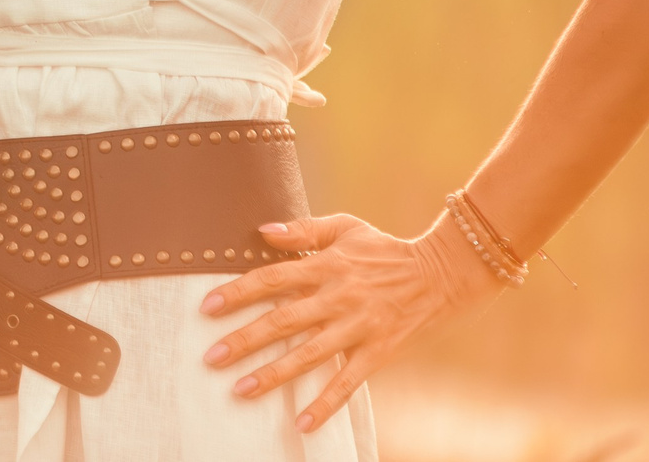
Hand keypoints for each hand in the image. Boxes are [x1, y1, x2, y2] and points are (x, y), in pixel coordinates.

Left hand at [199, 212, 496, 431]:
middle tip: (211, 357)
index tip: (206, 307)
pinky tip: (301, 422)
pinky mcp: (377, 352)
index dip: (238, 292)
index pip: (271, 279)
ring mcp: (358, 327)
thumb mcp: (345, 227)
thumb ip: (303, 230)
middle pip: (283, 320)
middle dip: (245, 340)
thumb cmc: (384, 249)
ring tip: (240, 389)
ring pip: (308, 355)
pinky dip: (325, 404)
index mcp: (325, 265)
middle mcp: (337, 298)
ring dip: (273, 374)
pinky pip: (347, 382)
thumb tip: (262, 231)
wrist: (441, 273)